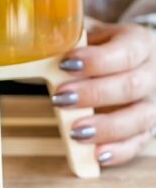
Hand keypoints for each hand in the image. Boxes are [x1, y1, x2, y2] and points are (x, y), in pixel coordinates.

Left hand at [53, 17, 155, 166]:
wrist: (123, 59)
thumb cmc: (101, 45)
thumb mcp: (88, 32)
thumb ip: (69, 35)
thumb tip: (42, 38)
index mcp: (138, 42)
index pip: (125, 52)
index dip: (97, 61)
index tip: (66, 64)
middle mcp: (151, 73)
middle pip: (131, 86)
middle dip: (94, 94)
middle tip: (61, 98)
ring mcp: (151, 103)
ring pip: (139, 118)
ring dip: (105, 127)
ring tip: (75, 131)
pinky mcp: (147, 128)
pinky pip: (137, 143)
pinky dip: (118, 151)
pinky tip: (96, 154)